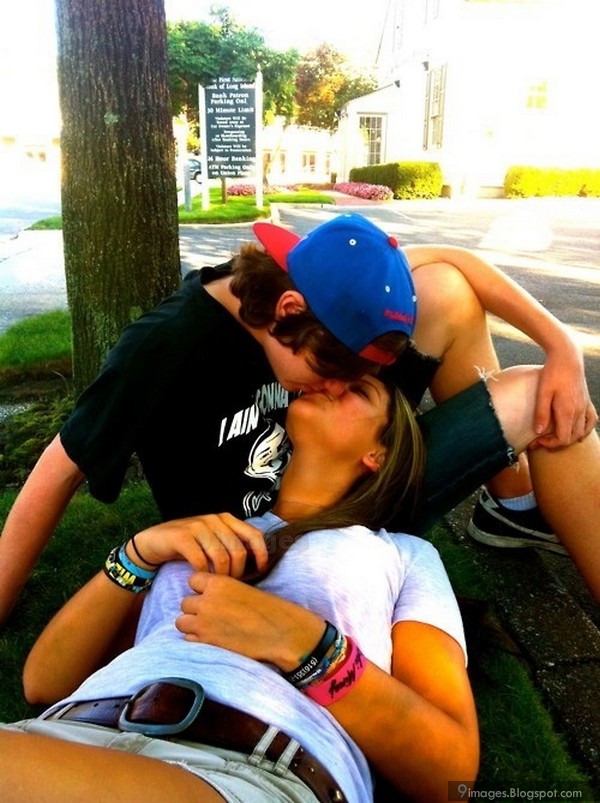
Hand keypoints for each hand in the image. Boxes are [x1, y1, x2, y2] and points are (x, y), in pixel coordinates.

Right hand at [130, 513, 268, 576]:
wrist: (154, 542)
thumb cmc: (189, 545)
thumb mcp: (213, 540)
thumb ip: (231, 544)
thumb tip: (257, 561)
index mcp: (226, 519)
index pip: (253, 534)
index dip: (261, 553)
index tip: (261, 570)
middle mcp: (214, 519)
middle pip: (238, 550)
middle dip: (238, 572)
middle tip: (231, 583)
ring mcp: (197, 526)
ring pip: (221, 557)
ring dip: (222, 575)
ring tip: (217, 583)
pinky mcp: (182, 537)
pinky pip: (200, 560)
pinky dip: (204, 574)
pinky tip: (201, 578)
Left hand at [176, 572, 323, 670]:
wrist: (280, 633)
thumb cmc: (268, 609)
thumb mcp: (244, 588)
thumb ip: (223, 589)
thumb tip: (208, 594)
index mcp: (218, 583)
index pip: (193, 580)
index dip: (201, 588)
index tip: (212, 595)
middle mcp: (207, 601)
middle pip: (185, 602)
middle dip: (196, 608)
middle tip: (212, 613)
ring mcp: (204, 623)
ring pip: (181, 621)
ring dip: (192, 623)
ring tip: (208, 626)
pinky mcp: (206, 642)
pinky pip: (188, 639)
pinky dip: (197, 639)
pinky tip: (213, 638)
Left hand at [531, 340, 597, 447]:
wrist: (567, 357)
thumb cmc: (552, 372)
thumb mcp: (543, 392)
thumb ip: (541, 413)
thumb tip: (538, 432)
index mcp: (567, 411)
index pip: (563, 438)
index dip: (550, 444)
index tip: (537, 440)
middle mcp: (579, 411)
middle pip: (572, 438)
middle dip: (556, 443)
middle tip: (540, 440)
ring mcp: (585, 406)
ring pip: (582, 431)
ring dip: (570, 438)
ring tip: (555, 436)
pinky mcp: (586, 401)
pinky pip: (591, 420)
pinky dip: (585, 429)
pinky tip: (577, 430)